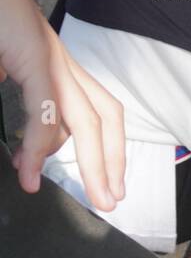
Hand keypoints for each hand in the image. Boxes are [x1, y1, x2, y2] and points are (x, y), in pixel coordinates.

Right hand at [0, 0, 124, 211]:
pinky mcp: (35, 56)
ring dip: (93, 162)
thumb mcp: (7, 68)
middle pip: (105, 119)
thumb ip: (20, 101)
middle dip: (113, 162)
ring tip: (95, 197)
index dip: (108, 148)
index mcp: (60, 67)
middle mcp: (65, 64)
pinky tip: (31, 172)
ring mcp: (53, 59)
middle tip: (113, 201)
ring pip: (87, 120)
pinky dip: (40, 144)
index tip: (108, 182)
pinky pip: (45, 107)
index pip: (98, 113)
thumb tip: (23, 141)